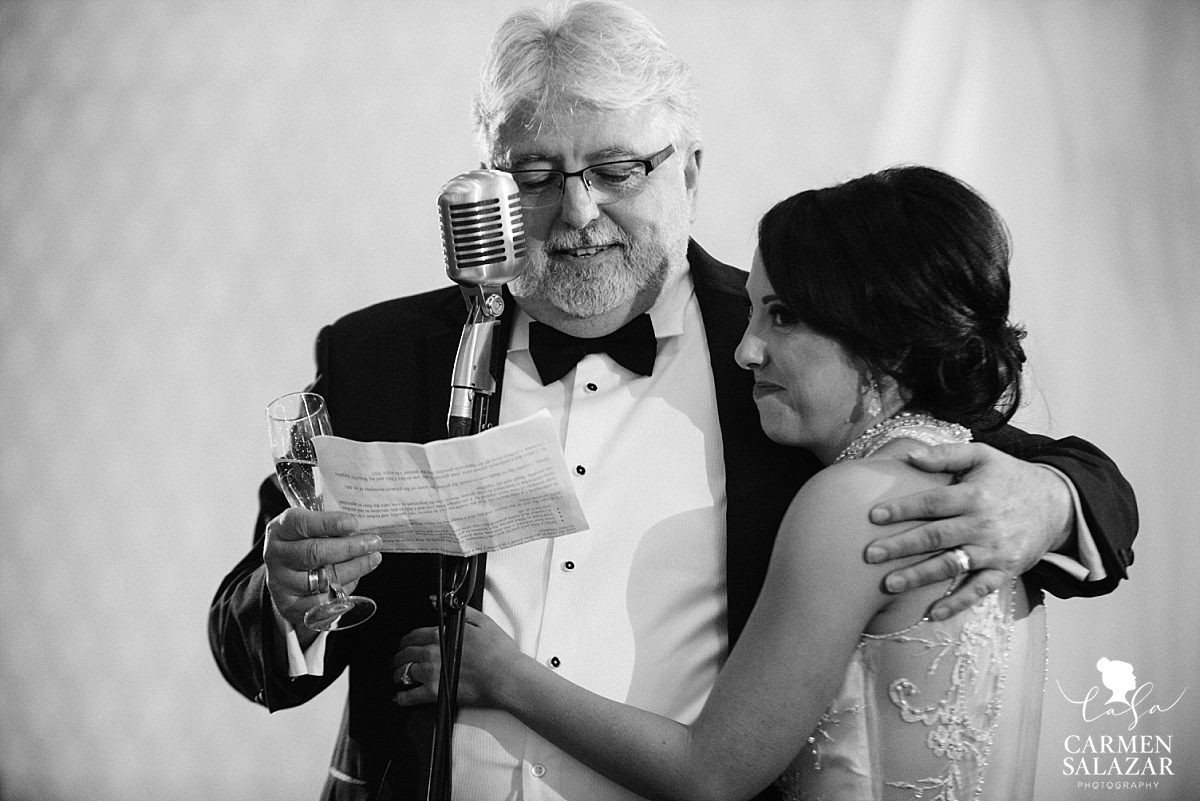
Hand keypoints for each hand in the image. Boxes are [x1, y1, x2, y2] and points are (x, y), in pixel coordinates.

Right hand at [263, 508, 382, 634]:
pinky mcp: (289, 606)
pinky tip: (356, 579)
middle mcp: (275, 555)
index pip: (300, 523)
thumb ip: (329, 526)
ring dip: (353, 569)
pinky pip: (323, 602)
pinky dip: (343, 590)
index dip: (328, 523)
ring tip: (373, 559)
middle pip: (314, 553)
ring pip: (322, 578)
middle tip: (374, 543)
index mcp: (280, 530)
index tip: (353, 523)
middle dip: (349, 547)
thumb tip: (362, 529)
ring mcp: (280, 582)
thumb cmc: (306, 544)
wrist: (286, 577)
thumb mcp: (311, 528)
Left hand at [392, 607, 520, 707]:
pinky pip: (410, 696)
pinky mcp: (435, 693)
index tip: (404, 645)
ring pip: (403, 673)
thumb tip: (435, 602)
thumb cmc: (498, 652)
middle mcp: (432, 653)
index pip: (413, 636)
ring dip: (396, 674)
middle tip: (396, 660)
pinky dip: (401, 697)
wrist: (506, 677)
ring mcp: (432, 674)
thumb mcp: (480, 621)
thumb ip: (453, 610)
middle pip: (404, 654)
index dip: (405, 641)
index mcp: (441, 635)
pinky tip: (400, 697)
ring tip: (396, 676)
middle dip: (397, 657)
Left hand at [865, 442, 1072, 619]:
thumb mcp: (983, 455)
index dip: (902, 509)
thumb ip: (946, 455)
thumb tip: (909, 456)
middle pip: (935, 537)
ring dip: (919, 577)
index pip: (932, 502)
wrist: (1058, 504)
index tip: (873, 516)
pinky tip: (933, 613)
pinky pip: (979, 590)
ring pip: (951, 565)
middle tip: (870, 554)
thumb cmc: (1010, 477)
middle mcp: (982, 524)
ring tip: (889, 584)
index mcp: (974, 495)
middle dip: (901, 546)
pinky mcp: (1005, 570)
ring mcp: (994, 550)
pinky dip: (957, 603)